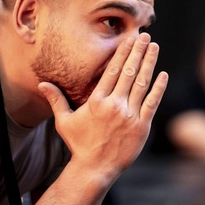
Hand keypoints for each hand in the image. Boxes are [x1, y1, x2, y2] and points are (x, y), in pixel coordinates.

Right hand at [39, 33, 168, 176]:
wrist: (95, 168)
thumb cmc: (79, 144)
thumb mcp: (64, 121)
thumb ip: (56, 100)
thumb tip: (42, 84)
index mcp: (97, 101)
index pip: (112, 70)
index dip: (122, 52)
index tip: (129, 39)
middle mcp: (114, 105)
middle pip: (128, 72)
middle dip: (138, 51)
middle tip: (145, 35)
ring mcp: (129, 116)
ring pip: (142, 84)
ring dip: (149, 63)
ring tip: (154, 47)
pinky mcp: (141, 126)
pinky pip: (152, 103)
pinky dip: (158, 88)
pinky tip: (163, 74)